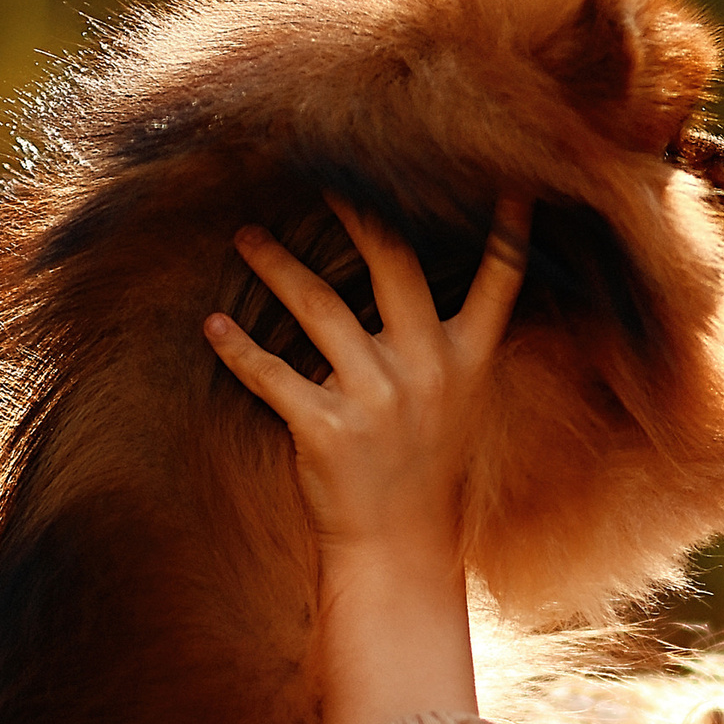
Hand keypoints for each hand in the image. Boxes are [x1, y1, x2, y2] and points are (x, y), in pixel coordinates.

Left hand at [203, 196, 527, 723]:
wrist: (399, 550)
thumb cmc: (425, 469)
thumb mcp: (459, 405)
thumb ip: (449, 344)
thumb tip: (421, 283)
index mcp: (467, 360)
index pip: (498, 282)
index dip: (508, 230)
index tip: (511, 179)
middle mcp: (428, 371)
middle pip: (394, 264)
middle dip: (359, 211)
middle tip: (323, 172)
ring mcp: (378, 399)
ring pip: (320, 309)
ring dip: (277, 265)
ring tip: (246, 236)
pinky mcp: (328, 431)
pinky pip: (272, 375)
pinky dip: (237, 348)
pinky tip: (212, 325)